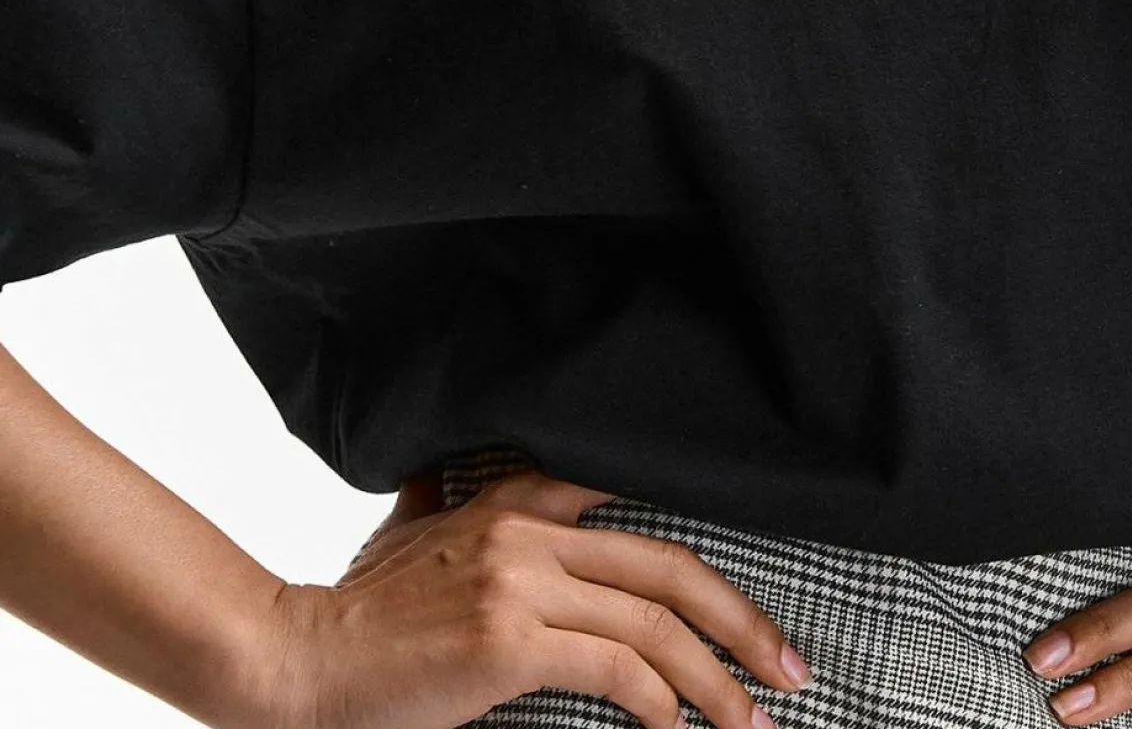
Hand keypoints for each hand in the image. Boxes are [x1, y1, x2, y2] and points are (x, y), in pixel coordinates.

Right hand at [239, 464, 816, 728]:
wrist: (293, 660)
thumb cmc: (354, 611)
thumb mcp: (408, 531)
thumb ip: (443, 501)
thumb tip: (443, 474)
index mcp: (516, 497)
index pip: (637, 509)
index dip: (704, 560)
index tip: (750, 608)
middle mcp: (529, 529)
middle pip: (667, 567)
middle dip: (741, 621)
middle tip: (790, 668)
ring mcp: (520, 581)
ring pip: (652, 622)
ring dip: (715, 678)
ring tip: (751, 721)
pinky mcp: (508, 641)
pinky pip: (614, 668)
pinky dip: (660, 703)